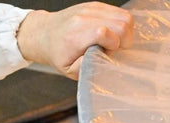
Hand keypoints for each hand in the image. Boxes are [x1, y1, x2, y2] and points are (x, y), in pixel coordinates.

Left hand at [16, 2, 133, 79]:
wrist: (45, 33)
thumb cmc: (57, 53)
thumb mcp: (68, 70)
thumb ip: (85, 68)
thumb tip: (101, 61)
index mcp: (75, 37)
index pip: (105, 33)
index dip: (113, 46)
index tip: (107, 54)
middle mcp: (84, 18)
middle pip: (121, 23)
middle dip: (124, 41)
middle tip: (114, 49)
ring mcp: (91, 9)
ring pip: (124, 16)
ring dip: (125, 32)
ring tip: (114, 42)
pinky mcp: (95, 5)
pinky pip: (119, 12)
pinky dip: (120, 24)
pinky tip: (111, 34)